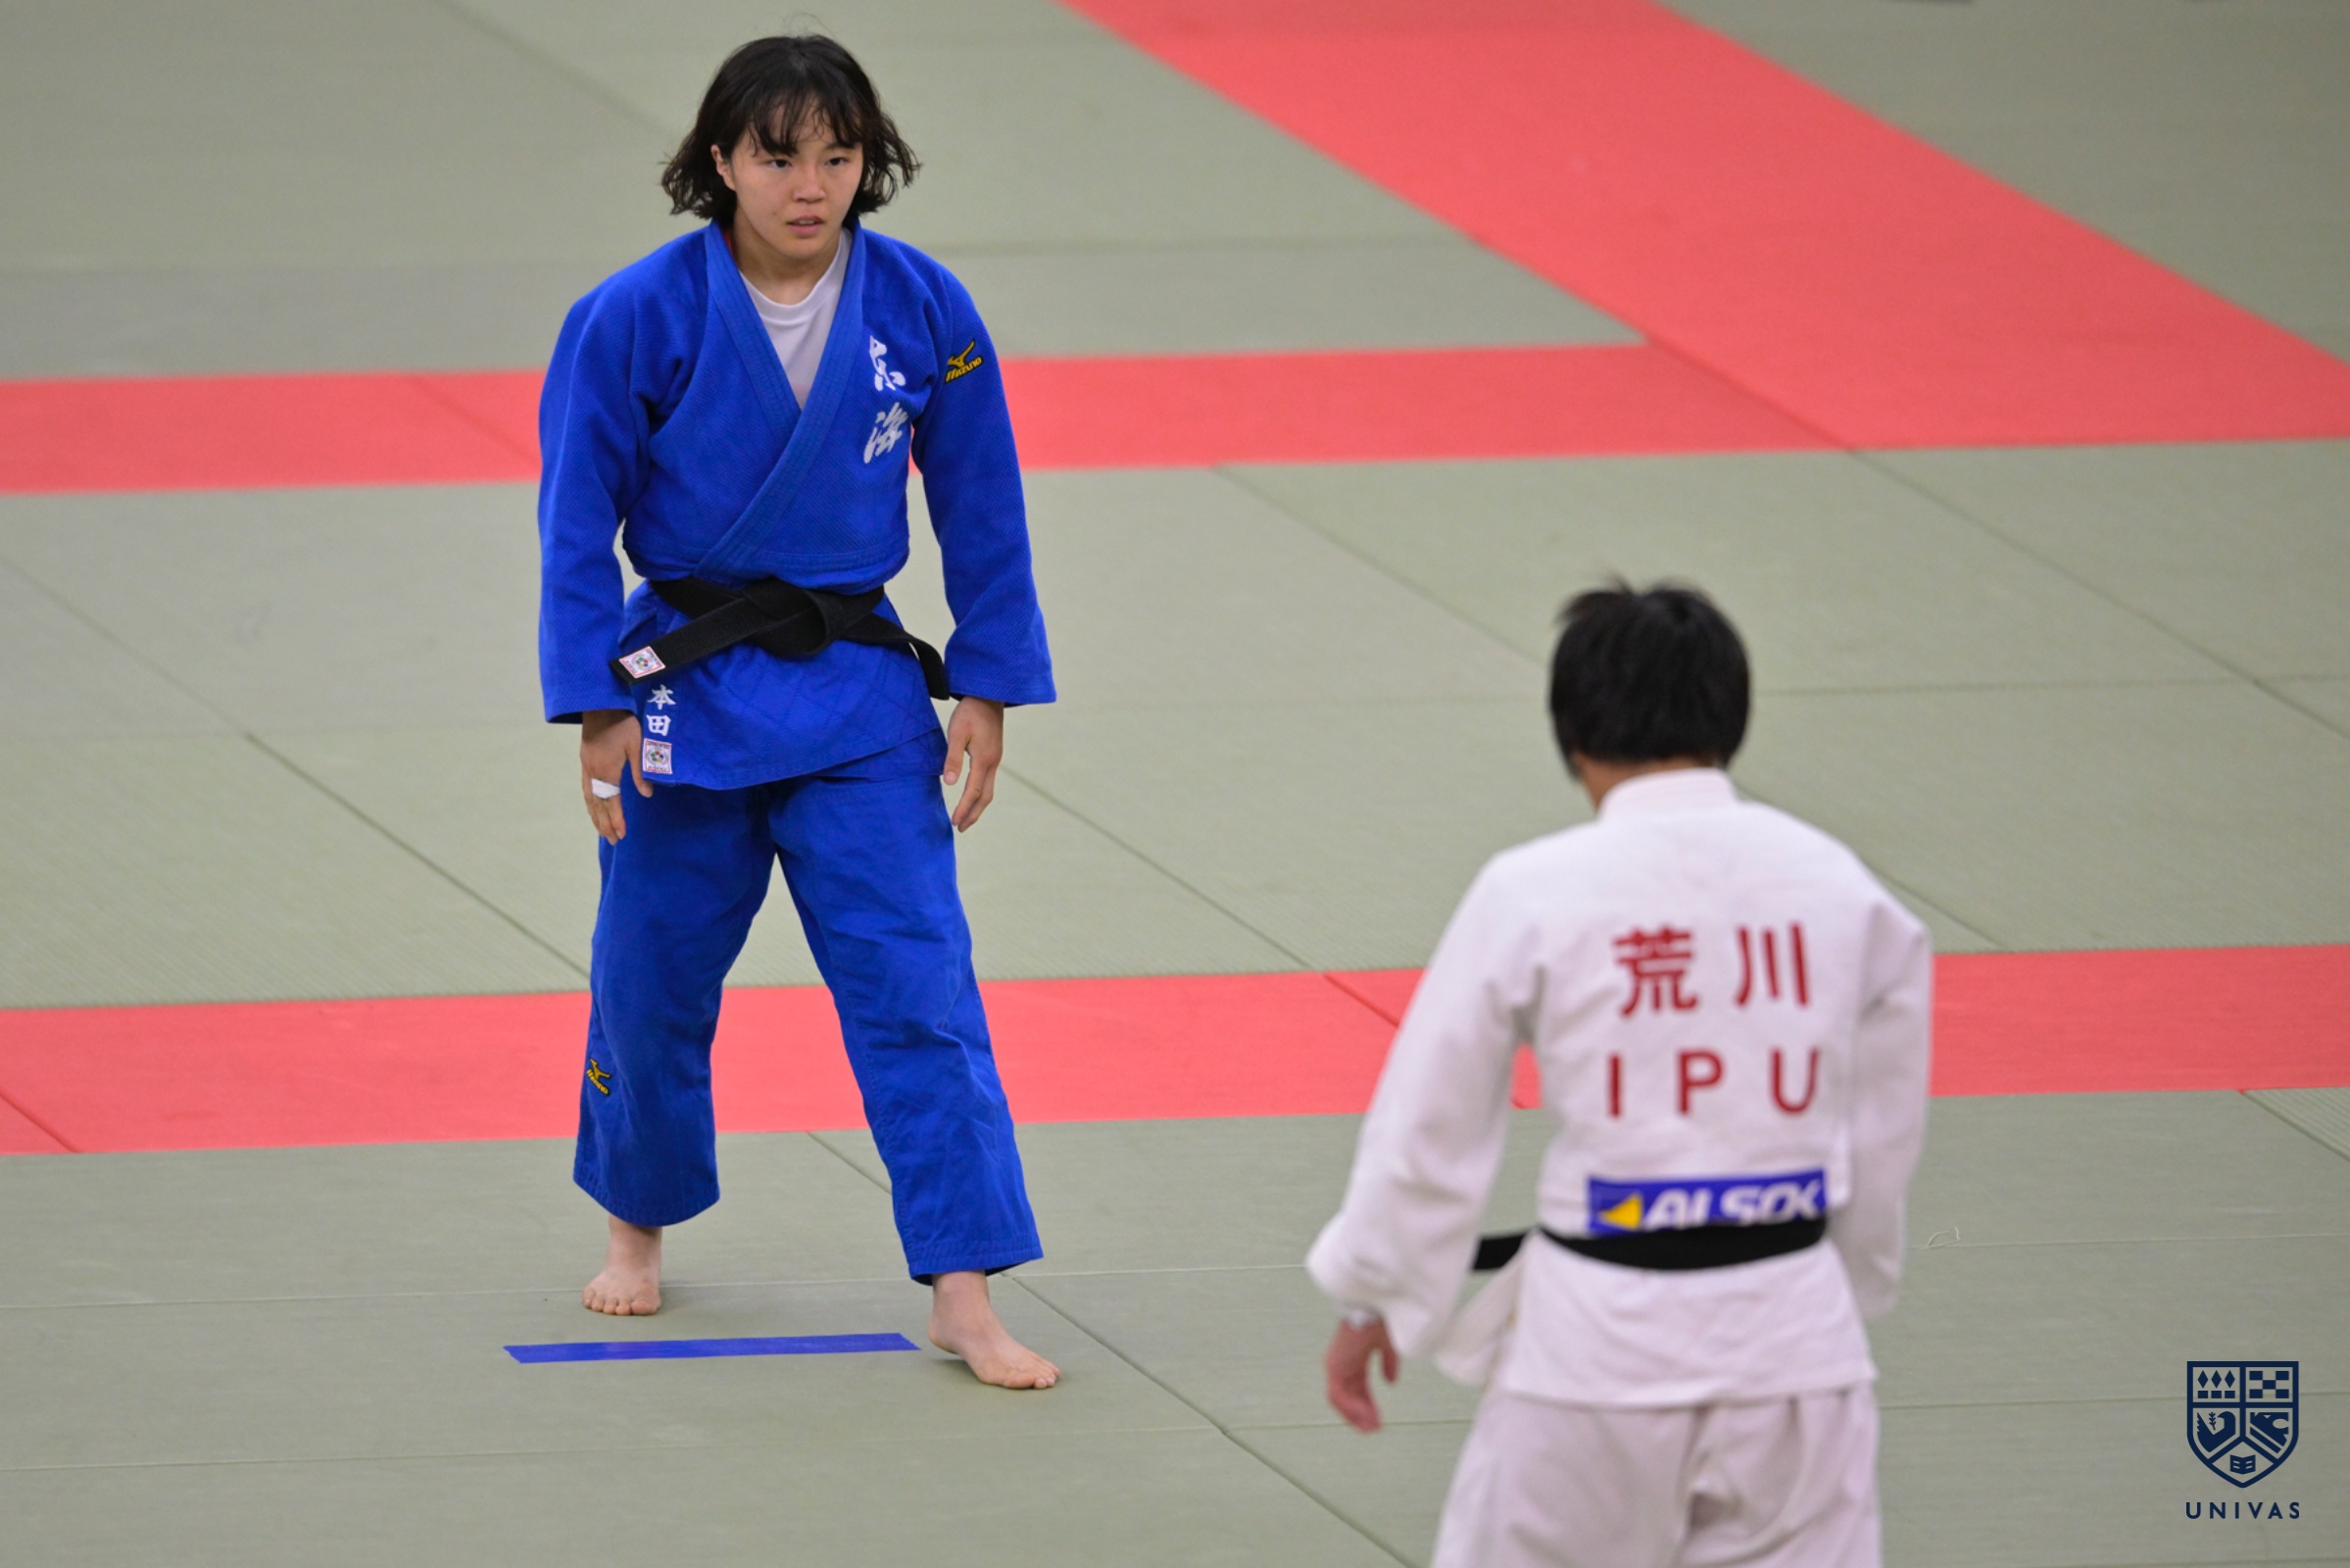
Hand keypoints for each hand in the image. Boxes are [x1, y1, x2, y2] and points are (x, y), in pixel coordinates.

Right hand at [580, 709, 650, 843]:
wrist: (599, 705)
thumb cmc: (621, 724)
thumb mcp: (637, 745)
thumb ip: (640, 770)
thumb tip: (647, 794)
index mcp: (607, 771)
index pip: (611, 802)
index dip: (616, 820)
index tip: (621, 835)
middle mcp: (593, 774)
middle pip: (598, 805)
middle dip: (605, 824)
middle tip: (612, 841)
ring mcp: (587, 768)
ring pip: (589, 799)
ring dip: (595, 816)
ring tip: (601, 831)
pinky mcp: (585, 761)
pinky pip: (586, 789)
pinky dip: (590, 803)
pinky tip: (593, 807)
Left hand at [942, 697, 1004, 831]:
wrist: (988, 696)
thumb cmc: (970, 712)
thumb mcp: (956, 733)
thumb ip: (953, 758)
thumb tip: (949, 783)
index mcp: (984, 760)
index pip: (973, 792)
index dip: (964, 809)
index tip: (954, 822)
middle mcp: (993, 763)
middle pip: (986, 797)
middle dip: (973, 814)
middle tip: (960, 828)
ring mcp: (995, 759)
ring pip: (989, 790)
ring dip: (978, 806)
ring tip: (966, 817)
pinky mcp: (993, 755)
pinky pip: (989, 781)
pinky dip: (980, 794)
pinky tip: (972, 796)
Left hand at [1324, 1316, 1397, 1432]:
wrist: (1375, 1309)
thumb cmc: (1382, 1322)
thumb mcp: (1388, 1347)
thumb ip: (1389, 1364)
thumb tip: (1391, 1383)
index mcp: (1354, 1358)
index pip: (1357, 1388)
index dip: (1368, 1405)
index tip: (1379, 1421)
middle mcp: (1342, 1362)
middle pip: (1348, 1396)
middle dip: (1362, 1414)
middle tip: (1375, 1429)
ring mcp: (1335, 1364)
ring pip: (1340, 1399)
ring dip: (1355, 1415)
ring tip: (1372, 1427)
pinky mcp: (1333, 1366)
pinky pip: (1338, 1395)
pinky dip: (1351, 1407)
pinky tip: (1366, 1416)